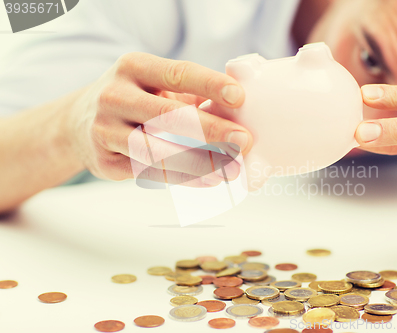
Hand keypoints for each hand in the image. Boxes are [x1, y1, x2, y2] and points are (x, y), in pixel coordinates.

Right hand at [66, 52, 251, 186]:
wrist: (78, 123)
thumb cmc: (133, 99)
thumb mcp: (153, 84)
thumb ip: (188, 92)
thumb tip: (237, 107)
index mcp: (133, 67)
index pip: (178, 73)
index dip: (210, 84)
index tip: (239, 97)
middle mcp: (115, 96)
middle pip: (169, 115)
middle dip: (211, 129)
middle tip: (243, 140)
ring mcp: (106, 130)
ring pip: (158, 150)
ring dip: (200, 162)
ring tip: (230, 169)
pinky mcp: (105, 161)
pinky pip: (149, 171)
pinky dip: (182, 178)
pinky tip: (208, 180)